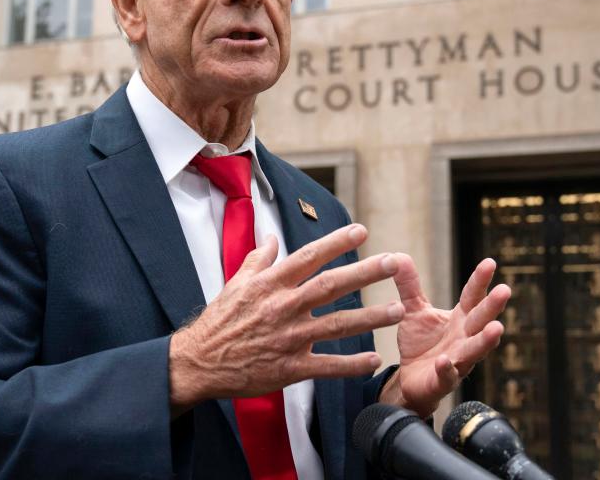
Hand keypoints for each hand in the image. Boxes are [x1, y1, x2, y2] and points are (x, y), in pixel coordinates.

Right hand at [168, 224, 404, 413]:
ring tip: (398, 309)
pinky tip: (373, 359)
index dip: (336, 243)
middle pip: (331, 286)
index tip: (361, 231)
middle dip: (365, 272)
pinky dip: (351, 364)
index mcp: (270, 285)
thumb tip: (272, 237)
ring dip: (370, 317)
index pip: (309, 257)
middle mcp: (284, 308)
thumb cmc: (219, 320)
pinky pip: (327, 366)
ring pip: (337, 325)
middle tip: (394, 262)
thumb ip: (258, 259)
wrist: (201, 361)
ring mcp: (289, 338)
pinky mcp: (290, 368)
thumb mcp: (235, 283)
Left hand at [378, 254, 510, 416]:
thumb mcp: (413, 311)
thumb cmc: (421, 343)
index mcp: (460, 319)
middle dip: (492, 307)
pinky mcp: (443, 381)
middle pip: (480, 320)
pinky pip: (448, 375)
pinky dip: (448, 369)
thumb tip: (398, 256)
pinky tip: (446, 361)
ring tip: (497, 328)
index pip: (472, 297)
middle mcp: (464, 339)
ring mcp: (457, 361)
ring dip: (485, 340)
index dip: (480, 281)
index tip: (490, 262)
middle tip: (505, 290)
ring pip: (475, 350)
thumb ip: (409, 286)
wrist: (410, 379)